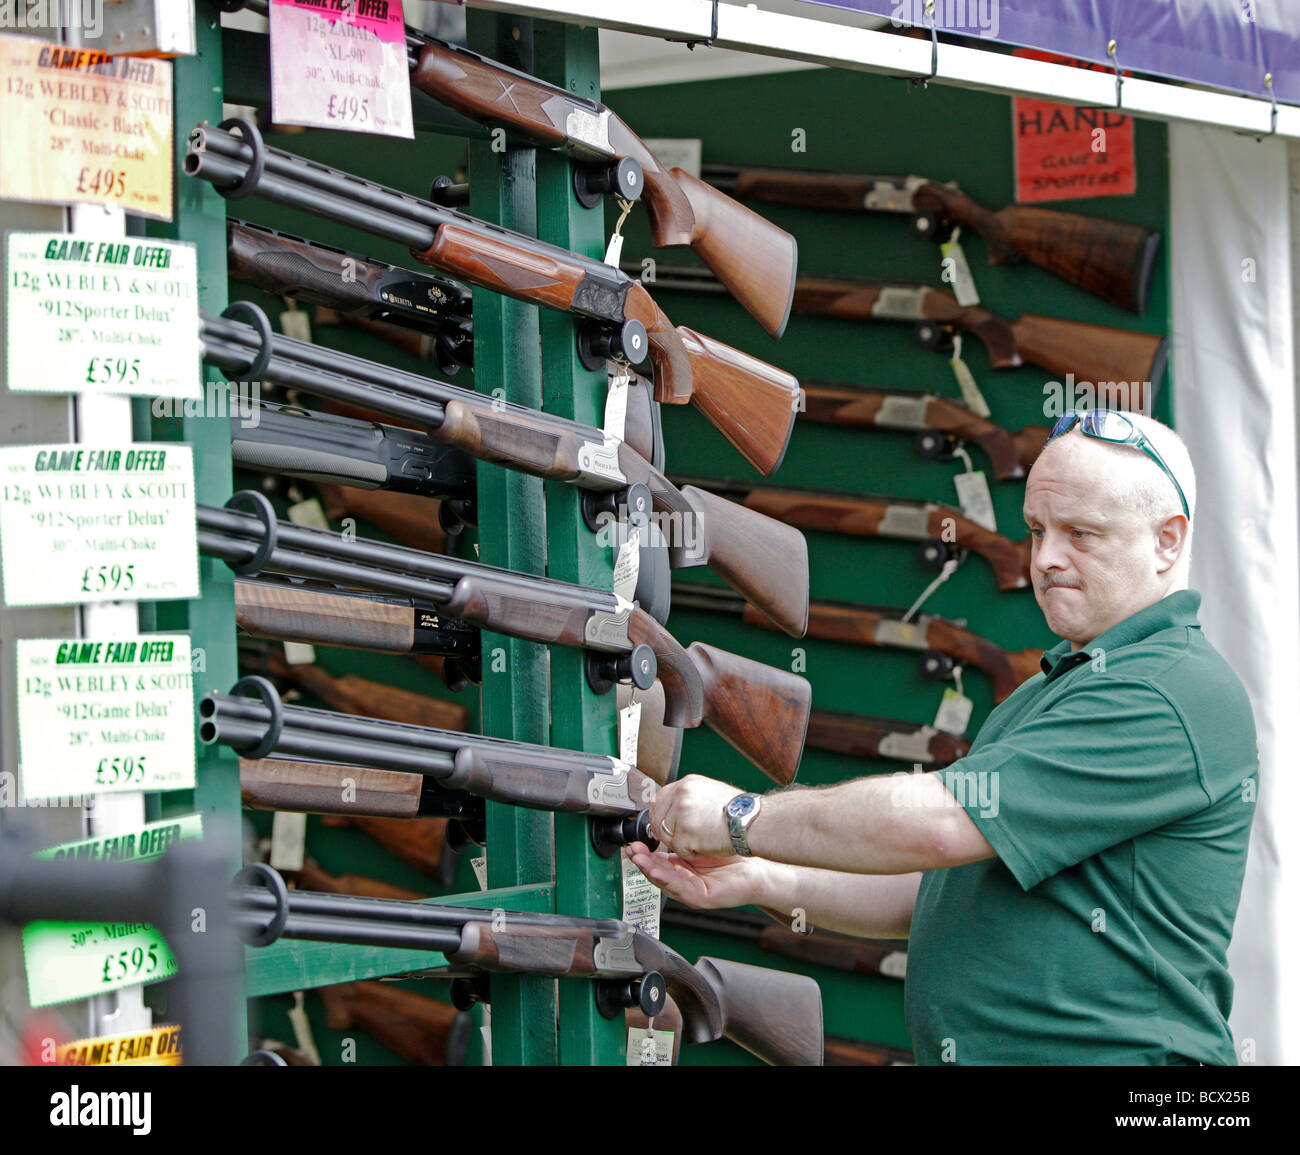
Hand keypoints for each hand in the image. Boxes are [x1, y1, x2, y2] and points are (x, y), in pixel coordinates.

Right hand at [624, 842, 769, 910]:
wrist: (758, 867)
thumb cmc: (733, 853)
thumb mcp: (703, 840)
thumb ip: (685, 834)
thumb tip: (666, 817)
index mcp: (682, 865)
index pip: (658, 859)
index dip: (644, 852)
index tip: (634, 841)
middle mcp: (684, 878)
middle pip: (657, 871)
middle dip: (642, 861)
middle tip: (631, 850)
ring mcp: (691, 889)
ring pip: (665, 881)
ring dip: (649, 871)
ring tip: (638, 860)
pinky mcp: (700, 897)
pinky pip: (680, 889)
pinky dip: (667, 880)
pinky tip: (658, 872)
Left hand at [646, 774, 741, 859]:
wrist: (752, 821)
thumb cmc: (740, 812)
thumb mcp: (711, 794)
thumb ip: (690, 799)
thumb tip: (676, 809)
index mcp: (687, 784)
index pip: (660, 799)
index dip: (662, 816)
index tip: (667, 826)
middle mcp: (681, 794)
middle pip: (658, 818)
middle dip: (667, 832)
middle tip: (685, 837)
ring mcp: (681, 812)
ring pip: (666, 836)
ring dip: (681, 843)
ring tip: (703, 839)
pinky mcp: (685, 831)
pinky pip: (679, 850)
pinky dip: (692, 853)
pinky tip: (707, 846)